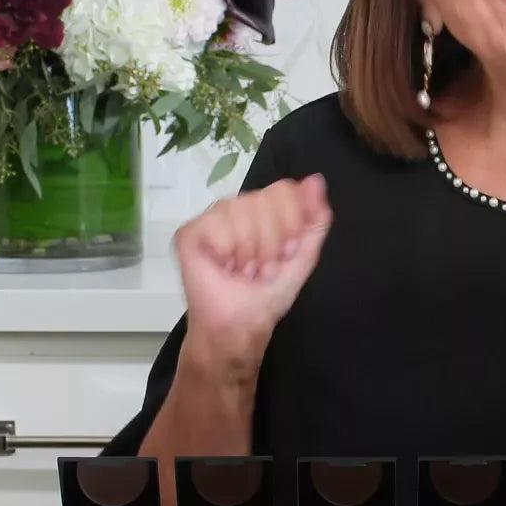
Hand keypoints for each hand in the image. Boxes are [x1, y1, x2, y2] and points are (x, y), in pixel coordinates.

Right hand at [172, 173, 332, 374]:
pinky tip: (223, 266)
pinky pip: (216, 226)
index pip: (285, 189)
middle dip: (271, 241)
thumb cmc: (268, 294)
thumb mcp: (304, 255)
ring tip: (244, 270)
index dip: (291, 223)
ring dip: (250, 251)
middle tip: (263, 266)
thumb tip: (316, 180)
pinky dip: (227, 252)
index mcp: (266, 208)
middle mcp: (239, 207)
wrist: (240, 325)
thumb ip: (316, 218)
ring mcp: (213, 218)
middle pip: (264, 199)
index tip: (287, 253)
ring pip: (240, 211)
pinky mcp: (189, 232)